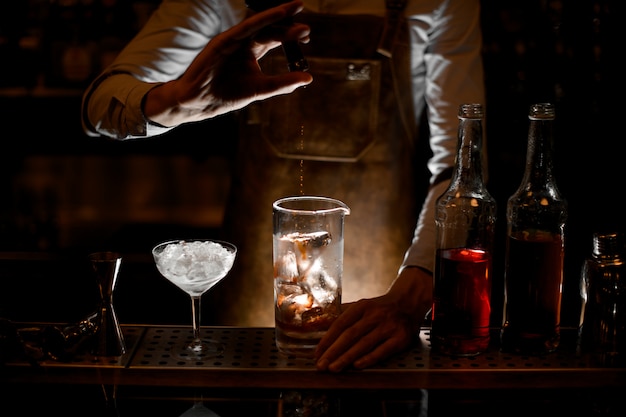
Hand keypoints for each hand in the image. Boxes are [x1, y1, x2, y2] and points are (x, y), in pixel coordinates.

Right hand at [144, 0, 311, 126]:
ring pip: (259, 24)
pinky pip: (245, 27)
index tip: (306, 37)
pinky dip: (262, 19)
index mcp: (251, 53)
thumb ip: (283, 83)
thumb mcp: (261, 89)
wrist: (201, 101)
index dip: (290, 36)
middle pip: (269, 29)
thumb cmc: (227, 95)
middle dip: (288, 26)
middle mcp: (243, 43)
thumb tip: (308, 78)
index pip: (274, 38)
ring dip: (278, 15)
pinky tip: (277, 14)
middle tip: (306, 30)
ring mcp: (233, 40)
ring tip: (296, 9)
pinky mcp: (224, 40)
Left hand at [315, 266, 432, 372]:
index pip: (340, 324)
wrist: (409, 303)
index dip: (327, 339)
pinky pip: (383, 350)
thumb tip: (322, 329)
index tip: (317, 353)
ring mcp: (388, 326)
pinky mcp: (400, 338)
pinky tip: (357, 365)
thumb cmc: (381, 308)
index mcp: (362, 306)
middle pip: (350, 334)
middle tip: (321, 365)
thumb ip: (345, 316)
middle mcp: (374, 315)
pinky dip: (369, 358)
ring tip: (334, 368)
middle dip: (333, 351)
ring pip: (364, 343)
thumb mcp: (363, 305)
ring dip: (347, 357)